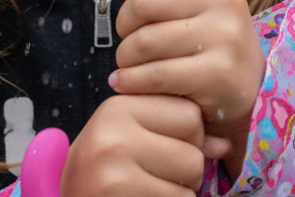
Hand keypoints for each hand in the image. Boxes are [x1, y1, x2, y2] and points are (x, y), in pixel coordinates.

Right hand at [60, 94, 205, 196]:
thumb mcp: (133, 138)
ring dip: (180, 192)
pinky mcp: (119, 194)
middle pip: (194, 151)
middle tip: (157, 175)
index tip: (166, 147)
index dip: (190, 137)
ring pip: (190, 182)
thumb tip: (225, 145)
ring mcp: (115, 169)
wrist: (69, 195)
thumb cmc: (106, 169)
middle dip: (186, 169)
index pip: (189, 114)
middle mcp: (115, 133)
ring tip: (150, 188)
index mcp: (119, 107)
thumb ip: (176, 134)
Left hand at [110, 0, 265, 177]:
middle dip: (124, 24)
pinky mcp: (218, 75)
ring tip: (129, 62)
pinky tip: (126, 82)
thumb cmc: (207, 32)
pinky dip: (131, 81)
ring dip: (125, 57)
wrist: (247, 85)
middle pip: (142, 1)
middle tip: (130, 37)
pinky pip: (154, 75)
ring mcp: (225, 37)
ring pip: (143, 42)